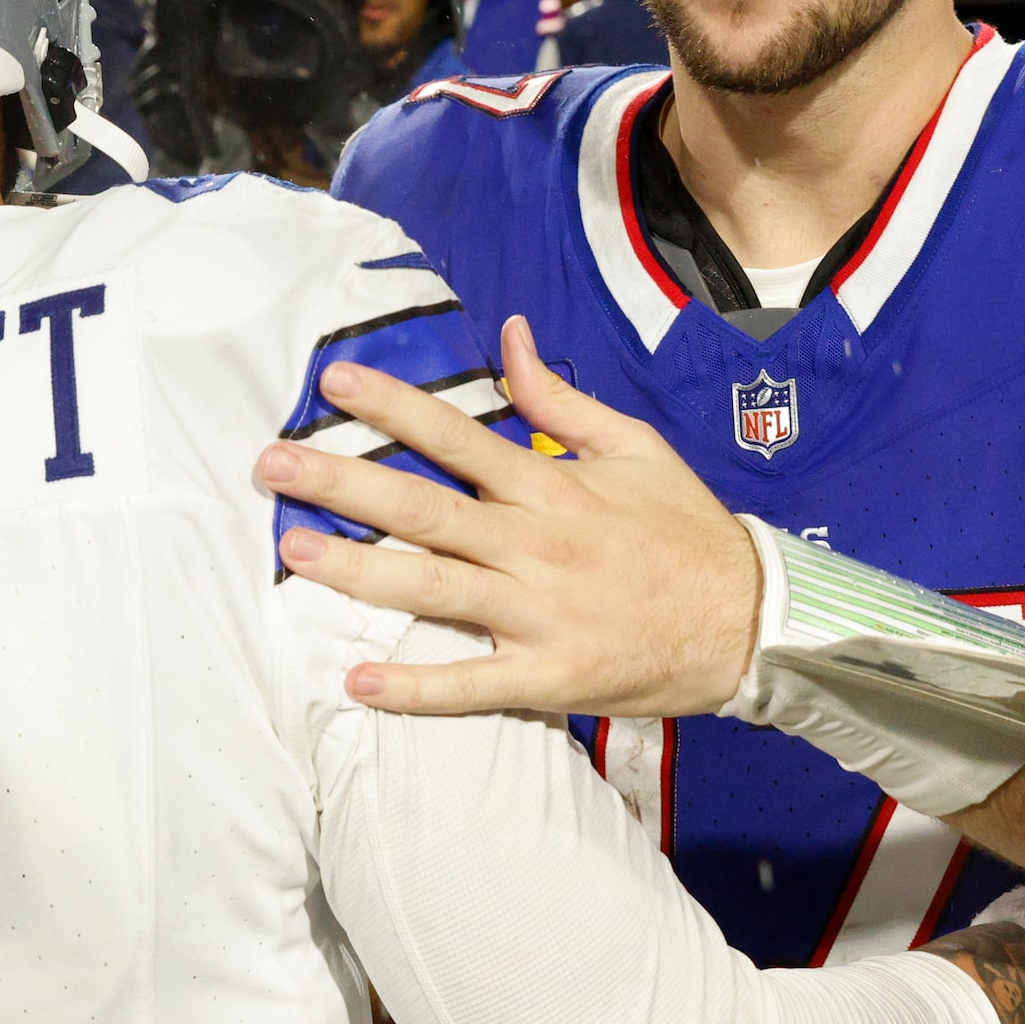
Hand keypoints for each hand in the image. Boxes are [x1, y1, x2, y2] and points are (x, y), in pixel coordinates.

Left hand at [257, 314, 761, 716]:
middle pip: (424, 508)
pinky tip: (357, 680)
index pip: (459, 436)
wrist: (750, 622)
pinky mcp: (550, 676)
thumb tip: (511, 335)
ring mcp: (540, 614)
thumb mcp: (635, 448)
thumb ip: (562, 399)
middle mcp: (537, 546)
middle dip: (344, 483)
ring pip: (433, 588)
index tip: (334, 383)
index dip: (394, 407)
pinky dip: (415, 687)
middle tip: (274, 465)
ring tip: (295, 552)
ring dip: (359, 572)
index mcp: (554, 486)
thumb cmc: (687, 533)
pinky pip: (472, 685)